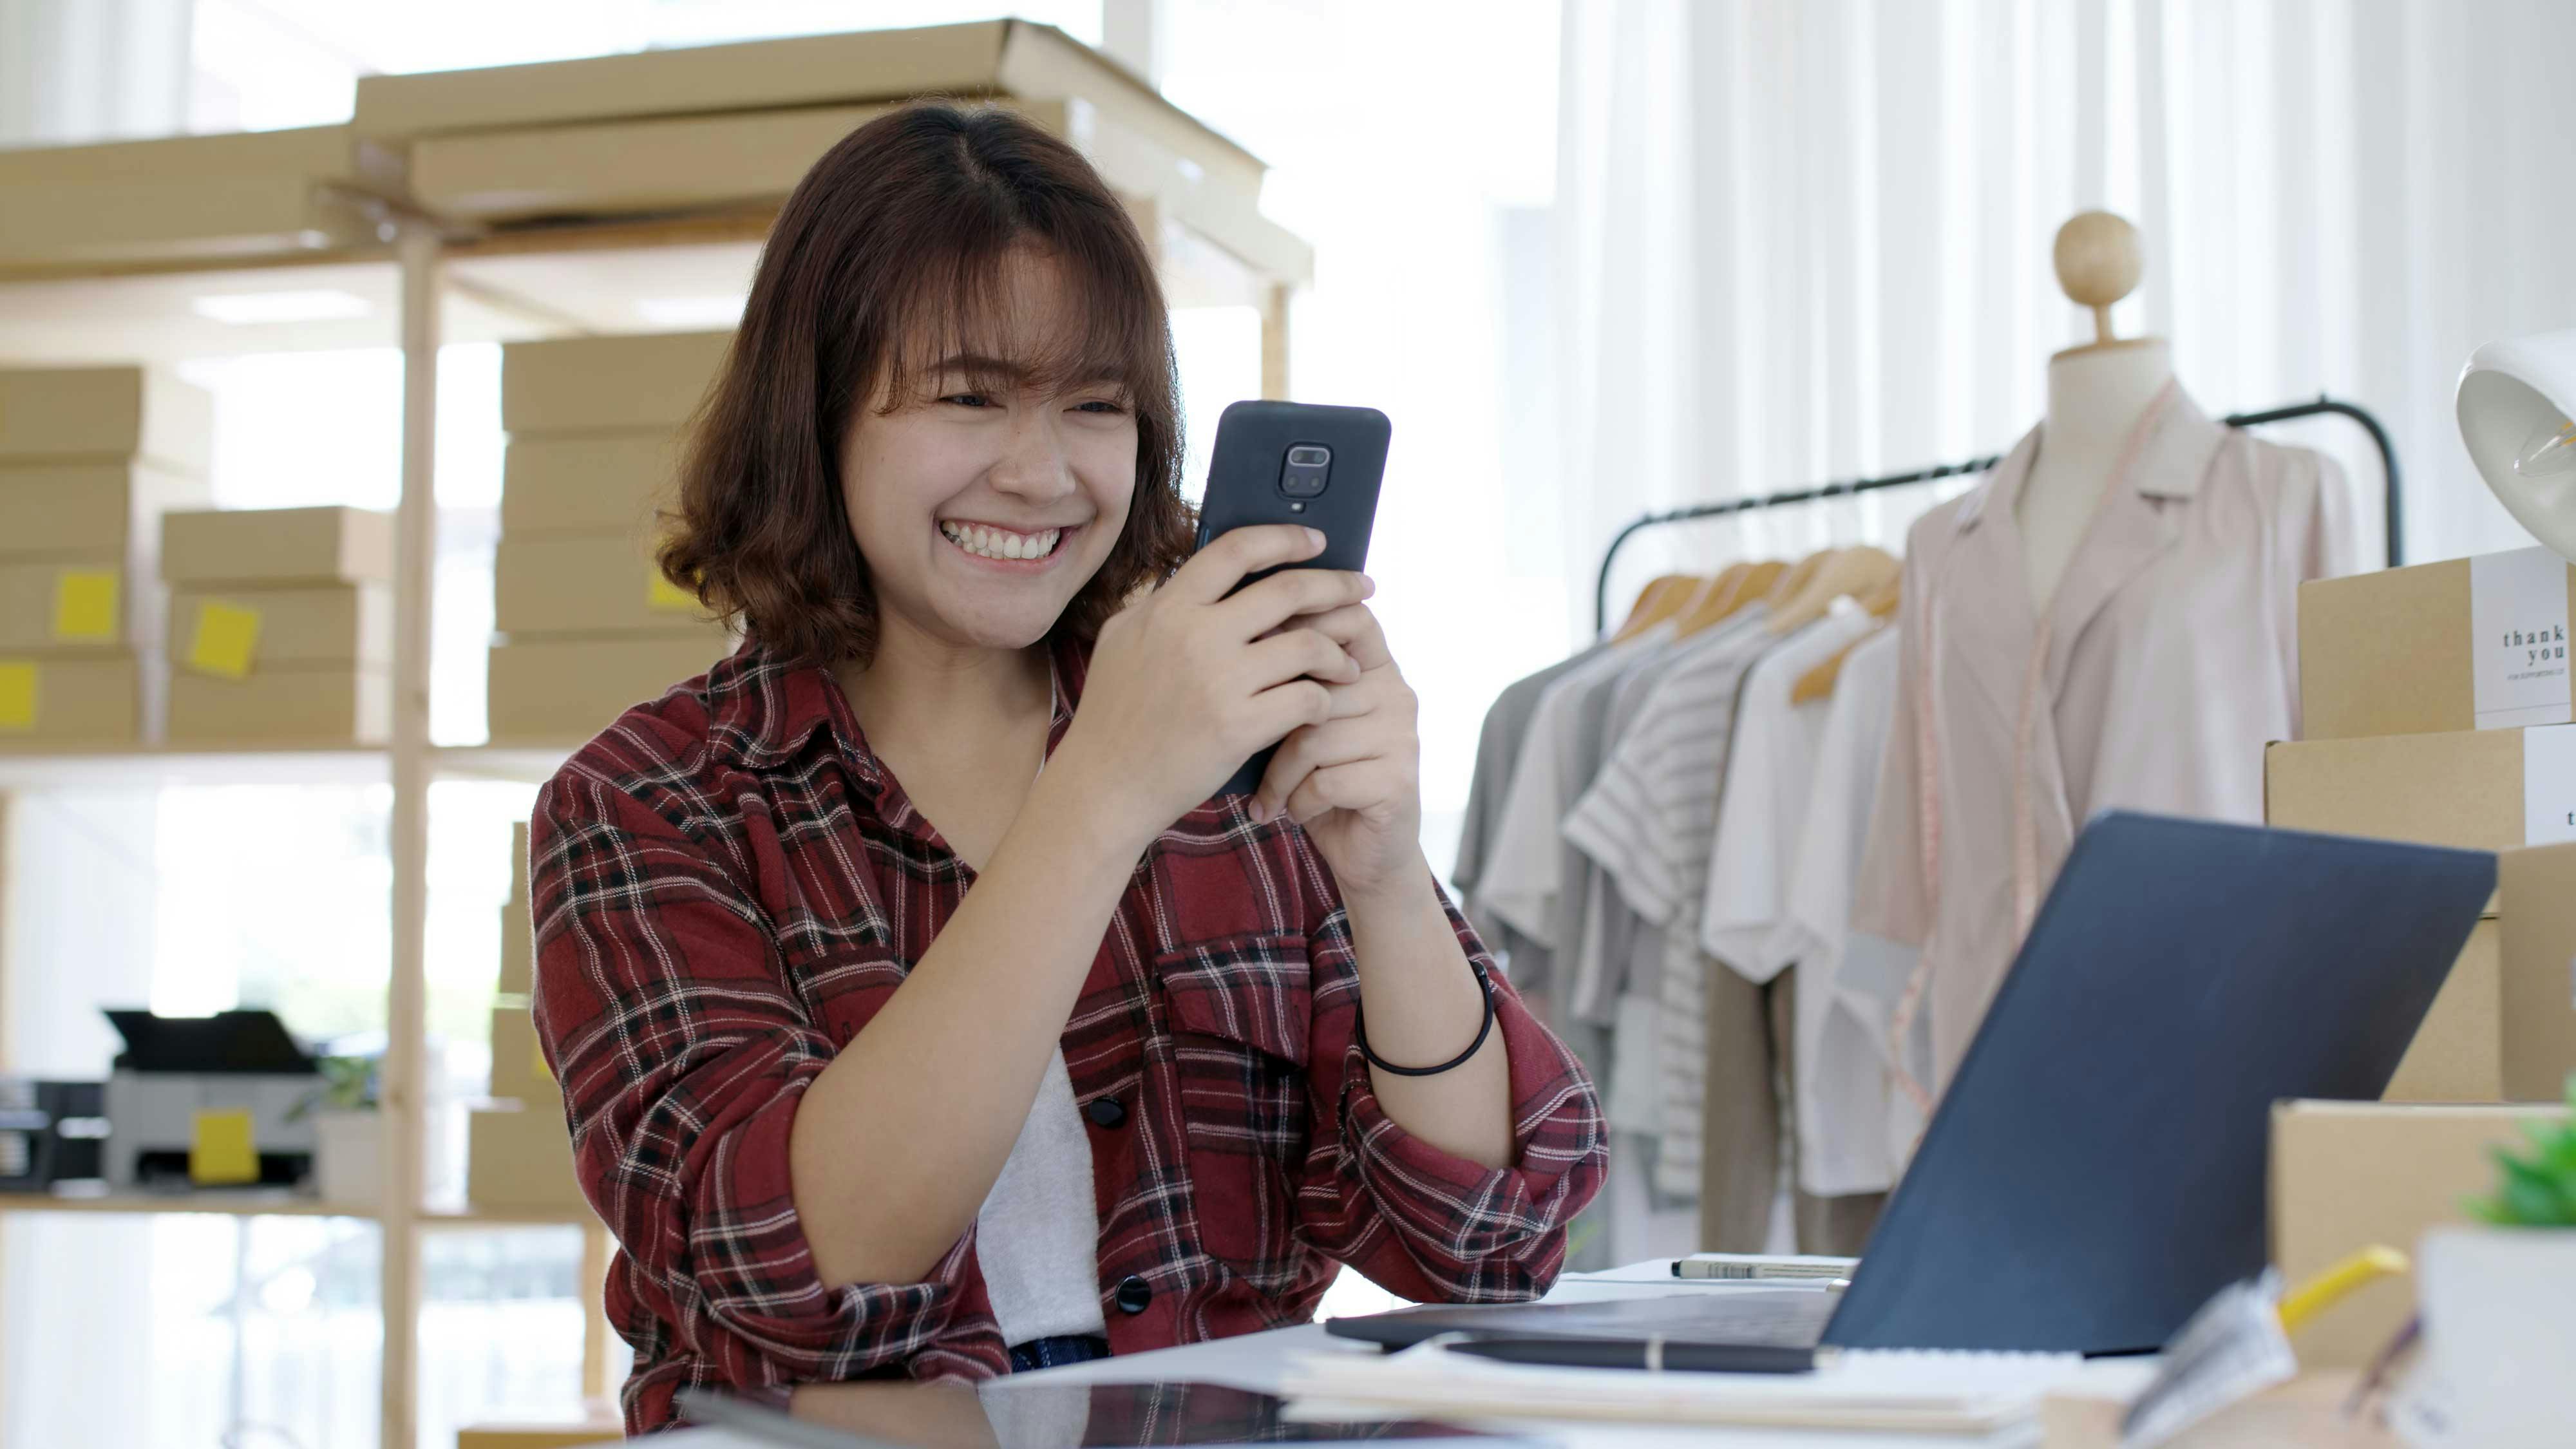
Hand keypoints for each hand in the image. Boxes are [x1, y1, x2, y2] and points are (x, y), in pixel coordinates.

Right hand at [1054, 524, 1371, 846]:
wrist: (1105, 784)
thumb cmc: (1113, 714)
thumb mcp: (1122, 639)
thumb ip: (1161, 603)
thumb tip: (1202, 575)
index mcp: (1168, 607)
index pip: (1237, 549)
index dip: (1285, 538)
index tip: (1317, 541)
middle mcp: (1195, 635)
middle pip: (1288, 590)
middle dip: (1336, 585)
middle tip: (1363, 588)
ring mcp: (1218, 681)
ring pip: (1307, 645)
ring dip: (1338, 651)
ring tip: (1349, 663)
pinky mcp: (1238, 727)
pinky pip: (1305, 699)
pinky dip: (1323, 699)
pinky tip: (1323, 705)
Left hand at [1249, 600, 1424, 900]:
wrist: (1364, 856)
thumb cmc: (1320, 780)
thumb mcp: (1303, 723)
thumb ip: (1293, 680)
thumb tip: (1246, 630)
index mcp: (1378, 669)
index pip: (1353, 618)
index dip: (1308, 622)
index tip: (1260, 646)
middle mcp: (1398, 696)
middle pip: (1316, 687)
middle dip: (1272, 729)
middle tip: (1249, 758)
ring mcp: (1403, 739)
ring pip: (1314, 737)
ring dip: (1280, 777)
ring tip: (1271, 797)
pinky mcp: (1398, 782)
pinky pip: (1325, 780)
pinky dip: (1297, 802)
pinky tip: (1292, 813)